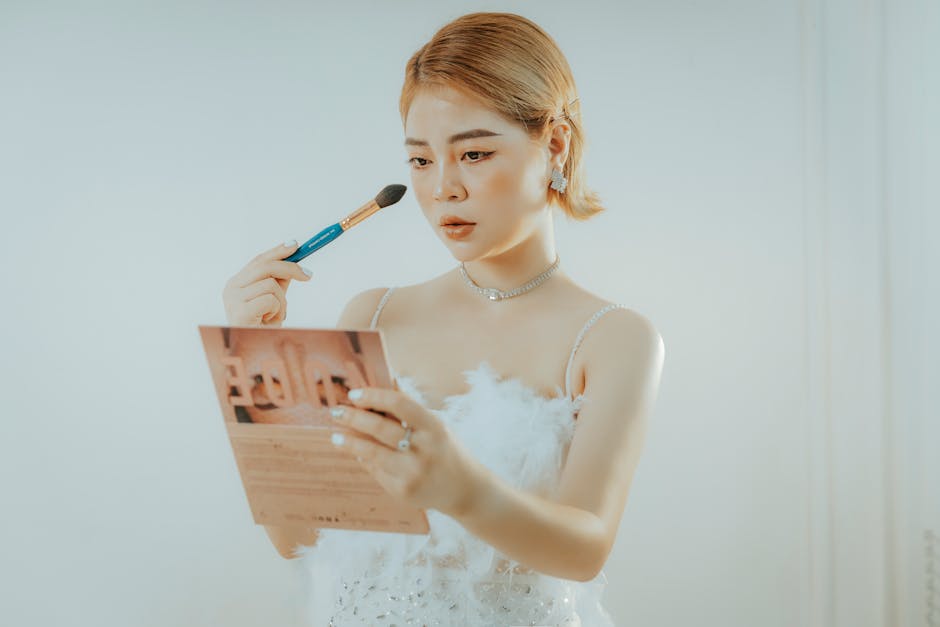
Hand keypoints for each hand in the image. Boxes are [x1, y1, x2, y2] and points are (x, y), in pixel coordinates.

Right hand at [222, 240, 311, 326]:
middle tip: (309, 275)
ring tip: (276, 315)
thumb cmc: (262, 329)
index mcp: (236, 283)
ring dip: (282, 301)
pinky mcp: (240, 311)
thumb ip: (279, 282)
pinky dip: (277, 311)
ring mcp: (233, 299)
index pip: (258, 260)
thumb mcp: (273, 301)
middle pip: (265, 266)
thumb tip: (294, 263)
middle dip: (291, 268)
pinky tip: (269, 321)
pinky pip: (270, 299)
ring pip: (271, 284)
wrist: (253, 353)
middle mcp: (231, 288)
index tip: (296, 244)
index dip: (277, 251)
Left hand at [329, 387, 482, 517]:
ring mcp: (413, 472)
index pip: (399, 404)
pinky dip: (365, 460)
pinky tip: (358, 453)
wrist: (464, 489)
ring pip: (371, 453)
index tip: (354, 394)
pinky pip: (376, 471)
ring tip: (335, 436)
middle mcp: (424, 449)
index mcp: (434, 427)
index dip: (374, 396)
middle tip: (336, 411)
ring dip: (350, 442)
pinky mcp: (403, 491)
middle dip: (353, 418)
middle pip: (380, 428)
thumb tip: (372, 400)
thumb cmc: (444, 450)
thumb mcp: (435, 427)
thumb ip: (407, 414)